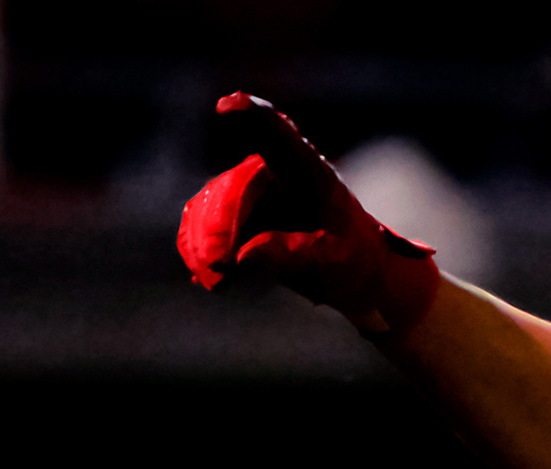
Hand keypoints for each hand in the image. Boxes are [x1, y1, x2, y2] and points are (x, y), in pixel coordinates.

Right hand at [176, 92, 442, 335]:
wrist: (351, 273)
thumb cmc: (352, 259)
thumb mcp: (335, 260)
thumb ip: (295, 253)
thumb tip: (245, 256)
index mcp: (308, 171)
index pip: (279, 135)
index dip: (253, 116)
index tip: (229, 105)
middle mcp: (273, 172)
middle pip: (233, 188)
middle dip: (217, 227)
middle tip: (217, 266)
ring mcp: (249, 192)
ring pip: (209, 206)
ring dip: (203, 243)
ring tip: (213, 280)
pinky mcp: (233, 214)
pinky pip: (202, 225)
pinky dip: (197, 249)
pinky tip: (203, 277)